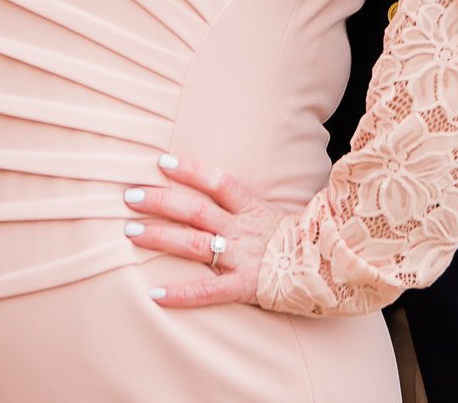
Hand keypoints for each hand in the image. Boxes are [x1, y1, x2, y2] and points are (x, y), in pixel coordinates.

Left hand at [122, 154, 287, 307]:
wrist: (328, 270)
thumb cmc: (296, 242)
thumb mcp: (271, 214)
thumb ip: (244, 205)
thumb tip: (214, 192)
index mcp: (251, 208)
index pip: (217, 182)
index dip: (190, 170)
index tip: (161, 162)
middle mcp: (242, 229)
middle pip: (195, 210)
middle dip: (160, 201)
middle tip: (129, 197)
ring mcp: (242, 257)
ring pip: (194, 243)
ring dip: (160, 236)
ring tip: (130, 232)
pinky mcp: (244, 285)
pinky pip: (207, 290)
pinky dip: (181, 293)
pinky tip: (155, 295)